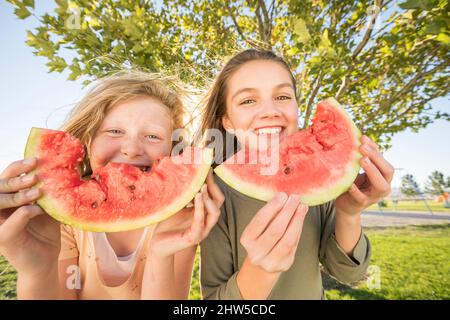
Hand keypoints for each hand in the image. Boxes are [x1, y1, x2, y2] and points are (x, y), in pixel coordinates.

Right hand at [0, 158, 60, 275]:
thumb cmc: (45, 232)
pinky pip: (13, 219)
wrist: (46, 260)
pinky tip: (39, 210)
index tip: (36, 159)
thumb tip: (59, 170)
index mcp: (7, 200)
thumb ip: (48, 192)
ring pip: (0, 201)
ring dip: (19, 193)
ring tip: (38, 190)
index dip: (17, 167)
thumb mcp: (47, 207)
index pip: (6, 178)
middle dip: (16, 176)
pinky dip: (26, 212)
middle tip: (36, 171)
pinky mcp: (4, 238)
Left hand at [150, 171, 223, 256]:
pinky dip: (200, 209)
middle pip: (219, 202)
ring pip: (214, 213)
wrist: (157, 244)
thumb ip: (184, 193)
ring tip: (202, 186)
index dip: (212, 182)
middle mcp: (206, 222)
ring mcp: (202, 231)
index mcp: (205, 213)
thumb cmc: (168, 224)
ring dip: (209, 198)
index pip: (215, 196)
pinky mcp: (193, 238)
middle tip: (205, 175)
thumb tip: (185, 173)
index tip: (206, 169)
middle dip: (213, 187)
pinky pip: (200, 222)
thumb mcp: (177, 205)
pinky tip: (197, 197)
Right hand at [240, 193, 308, 273]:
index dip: (272, 207)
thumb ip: (270, 214)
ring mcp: (270, 261)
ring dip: (297, 220)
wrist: (263, 261)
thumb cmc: (262, 236)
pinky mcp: (284, 264)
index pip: (260, 221)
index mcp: (246, 239)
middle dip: (287, 212)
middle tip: (295, 197)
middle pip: (275, 230)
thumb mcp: (260, 226)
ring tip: (302, 206)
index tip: (282, 195)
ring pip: (287, 239)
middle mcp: (256, 253)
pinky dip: (298, 229)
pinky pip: (294, 244)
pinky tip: (301, 217)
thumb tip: (285, 197)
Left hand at [335, 135, 393, 215]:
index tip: (363, 138)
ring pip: (381, 186)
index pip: (386, 163)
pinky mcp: (362, 204)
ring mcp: (374, 197)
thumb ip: (366, 156)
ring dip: (372, 171)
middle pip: (388, 171)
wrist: (347, 205)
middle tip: (362, 147)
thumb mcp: (361, 170)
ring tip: (361, 160)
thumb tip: (363, 138)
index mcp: (384, 177)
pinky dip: (356, 190)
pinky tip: (349, 182)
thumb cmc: (355, 183)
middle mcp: (384, 187)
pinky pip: (361, 197)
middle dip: (376, 158)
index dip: (376, 150)